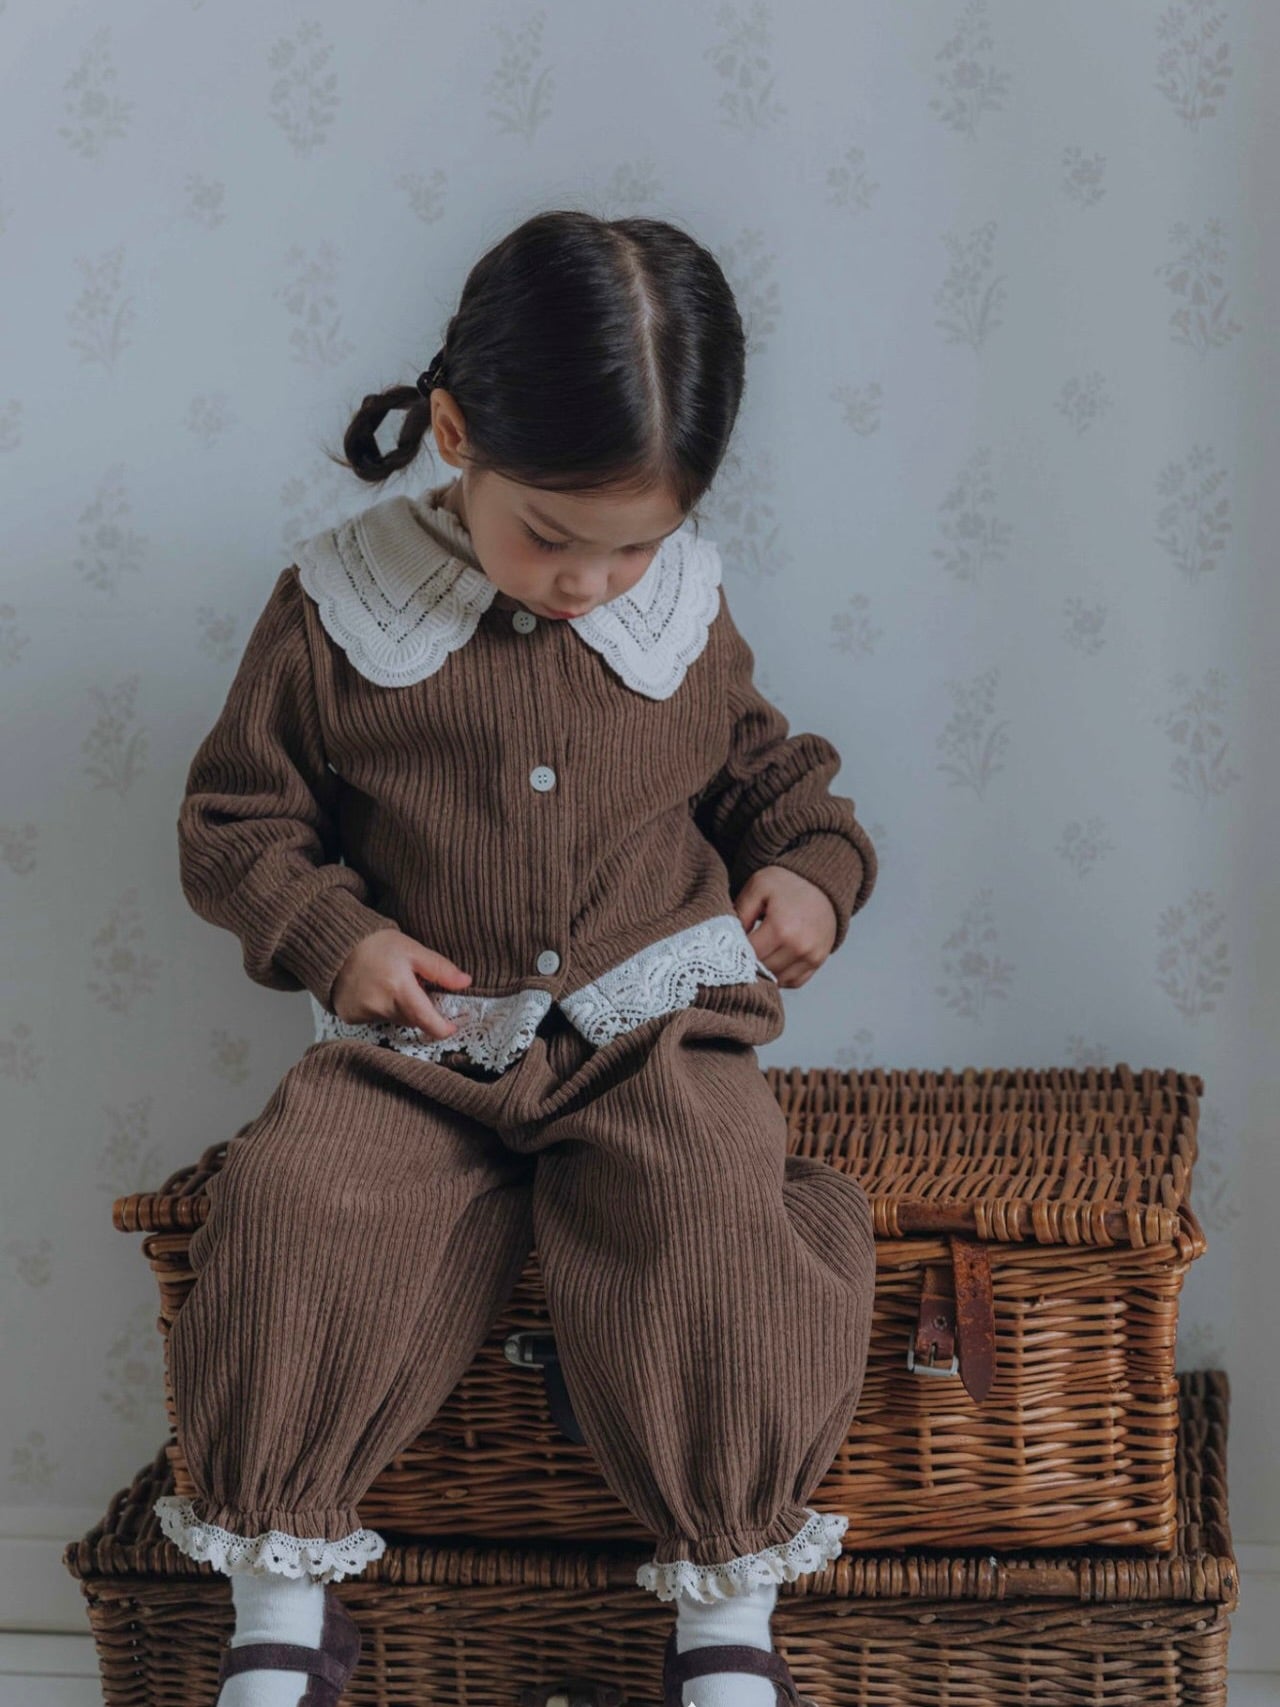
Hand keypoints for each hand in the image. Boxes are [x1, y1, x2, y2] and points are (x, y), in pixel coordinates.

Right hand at [330, 927, 472, 1038]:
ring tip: (392, 985)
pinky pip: (376, 1019)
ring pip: (395, 1020)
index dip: (444, 1028)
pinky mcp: (351, 1016)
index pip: (427, 1021)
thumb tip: (466, 982)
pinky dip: (381, 1009)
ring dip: (400, 1008)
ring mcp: (364, 1013)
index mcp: (399, 988)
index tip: (453, 1025)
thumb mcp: (412, 949)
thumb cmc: (376, 944)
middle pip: (412, 1020)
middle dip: (420, 1009)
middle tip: (416, 988)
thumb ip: (439, 969)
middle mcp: (381, 1005)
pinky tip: (375, 991)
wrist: (335, 944)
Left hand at [734, 865, 837, 988]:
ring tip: (756, 956)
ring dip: (764, 972)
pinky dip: (781, 976)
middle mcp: (798, 947)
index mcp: (781, 928)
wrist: (821, 884)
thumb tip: (729, 939)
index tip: (728, 946)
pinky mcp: (818, 961)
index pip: (748, 956)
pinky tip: (773, 960)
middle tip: (740, 951)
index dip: (735, 953)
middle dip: (748, 964)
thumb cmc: (787, 884)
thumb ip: (740, 912)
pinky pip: (793, 981)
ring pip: (777, 980)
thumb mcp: (757, 887)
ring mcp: (811, 956)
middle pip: (762, 970)